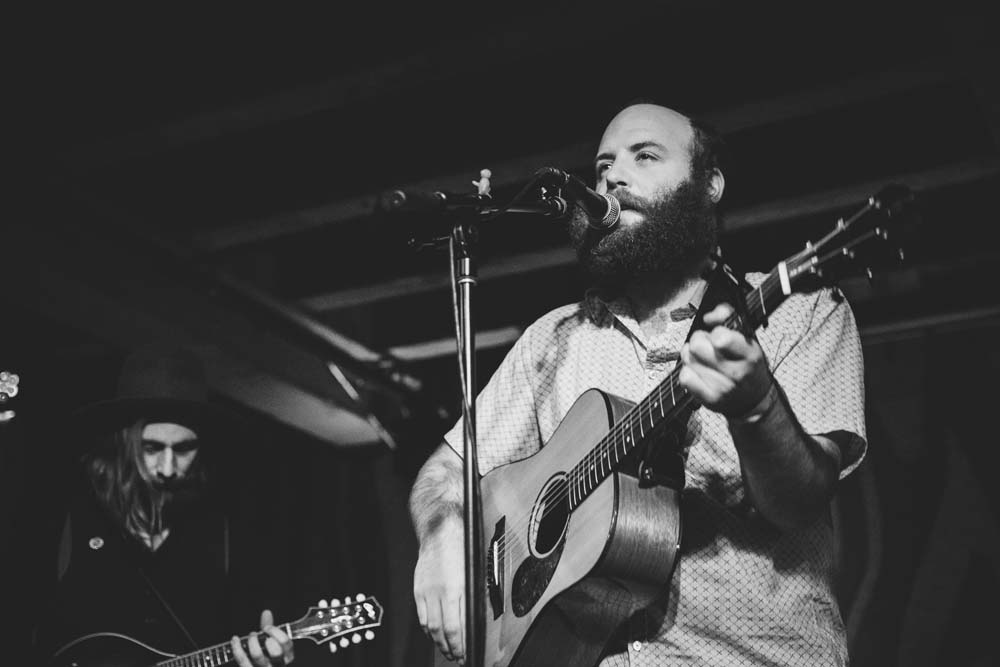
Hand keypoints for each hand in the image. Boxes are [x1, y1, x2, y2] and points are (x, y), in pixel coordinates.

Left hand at [231, 609, 293, 665]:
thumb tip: (266, 612)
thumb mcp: (273, 643)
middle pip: (276, 652)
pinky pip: (243, 660)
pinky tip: (235, 639)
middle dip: (267, 638)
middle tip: (260, 634)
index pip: (285, 642)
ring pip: (258, 655)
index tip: (267, 628)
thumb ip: (271, 629)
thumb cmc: (267, 656)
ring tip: (251, 636)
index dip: (275, 632)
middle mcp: (277, 665)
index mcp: (287, 656)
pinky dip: (237, 647)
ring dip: (252, 641)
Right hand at [413, 516, 465, 663]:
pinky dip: (428, 630)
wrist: (440, 530)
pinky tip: (434, 635)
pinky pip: (421, 616)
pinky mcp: (418, 589)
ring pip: (430, 627)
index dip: (462, 645)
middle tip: (458, 658)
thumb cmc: (461, 546)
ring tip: (447, 651)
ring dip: (439, 643)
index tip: (467, 654)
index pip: (458, 627)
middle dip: (451, 649)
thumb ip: (473, 597)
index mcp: (457, 588)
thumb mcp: (475, 573)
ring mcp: (426, 591)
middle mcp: (440, 592)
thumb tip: (476, 621)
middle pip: (443, 630)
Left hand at [679, 303, 772, 417]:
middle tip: (708, 347)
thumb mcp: (747, 339)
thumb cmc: (747, 365)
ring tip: (705, 361)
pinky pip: (685, 377)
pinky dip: (688, 372)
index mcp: (750, 354)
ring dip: (692, 357)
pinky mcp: (709, 399)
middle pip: (697, 345)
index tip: (718, 336)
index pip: (721, 337)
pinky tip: (699, 373)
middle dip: (700, 340)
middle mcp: (737, 372)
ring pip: (688, 359)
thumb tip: (709, 317)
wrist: (753, 399)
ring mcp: (723, 388)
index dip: (715, 332)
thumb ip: (729, 318)